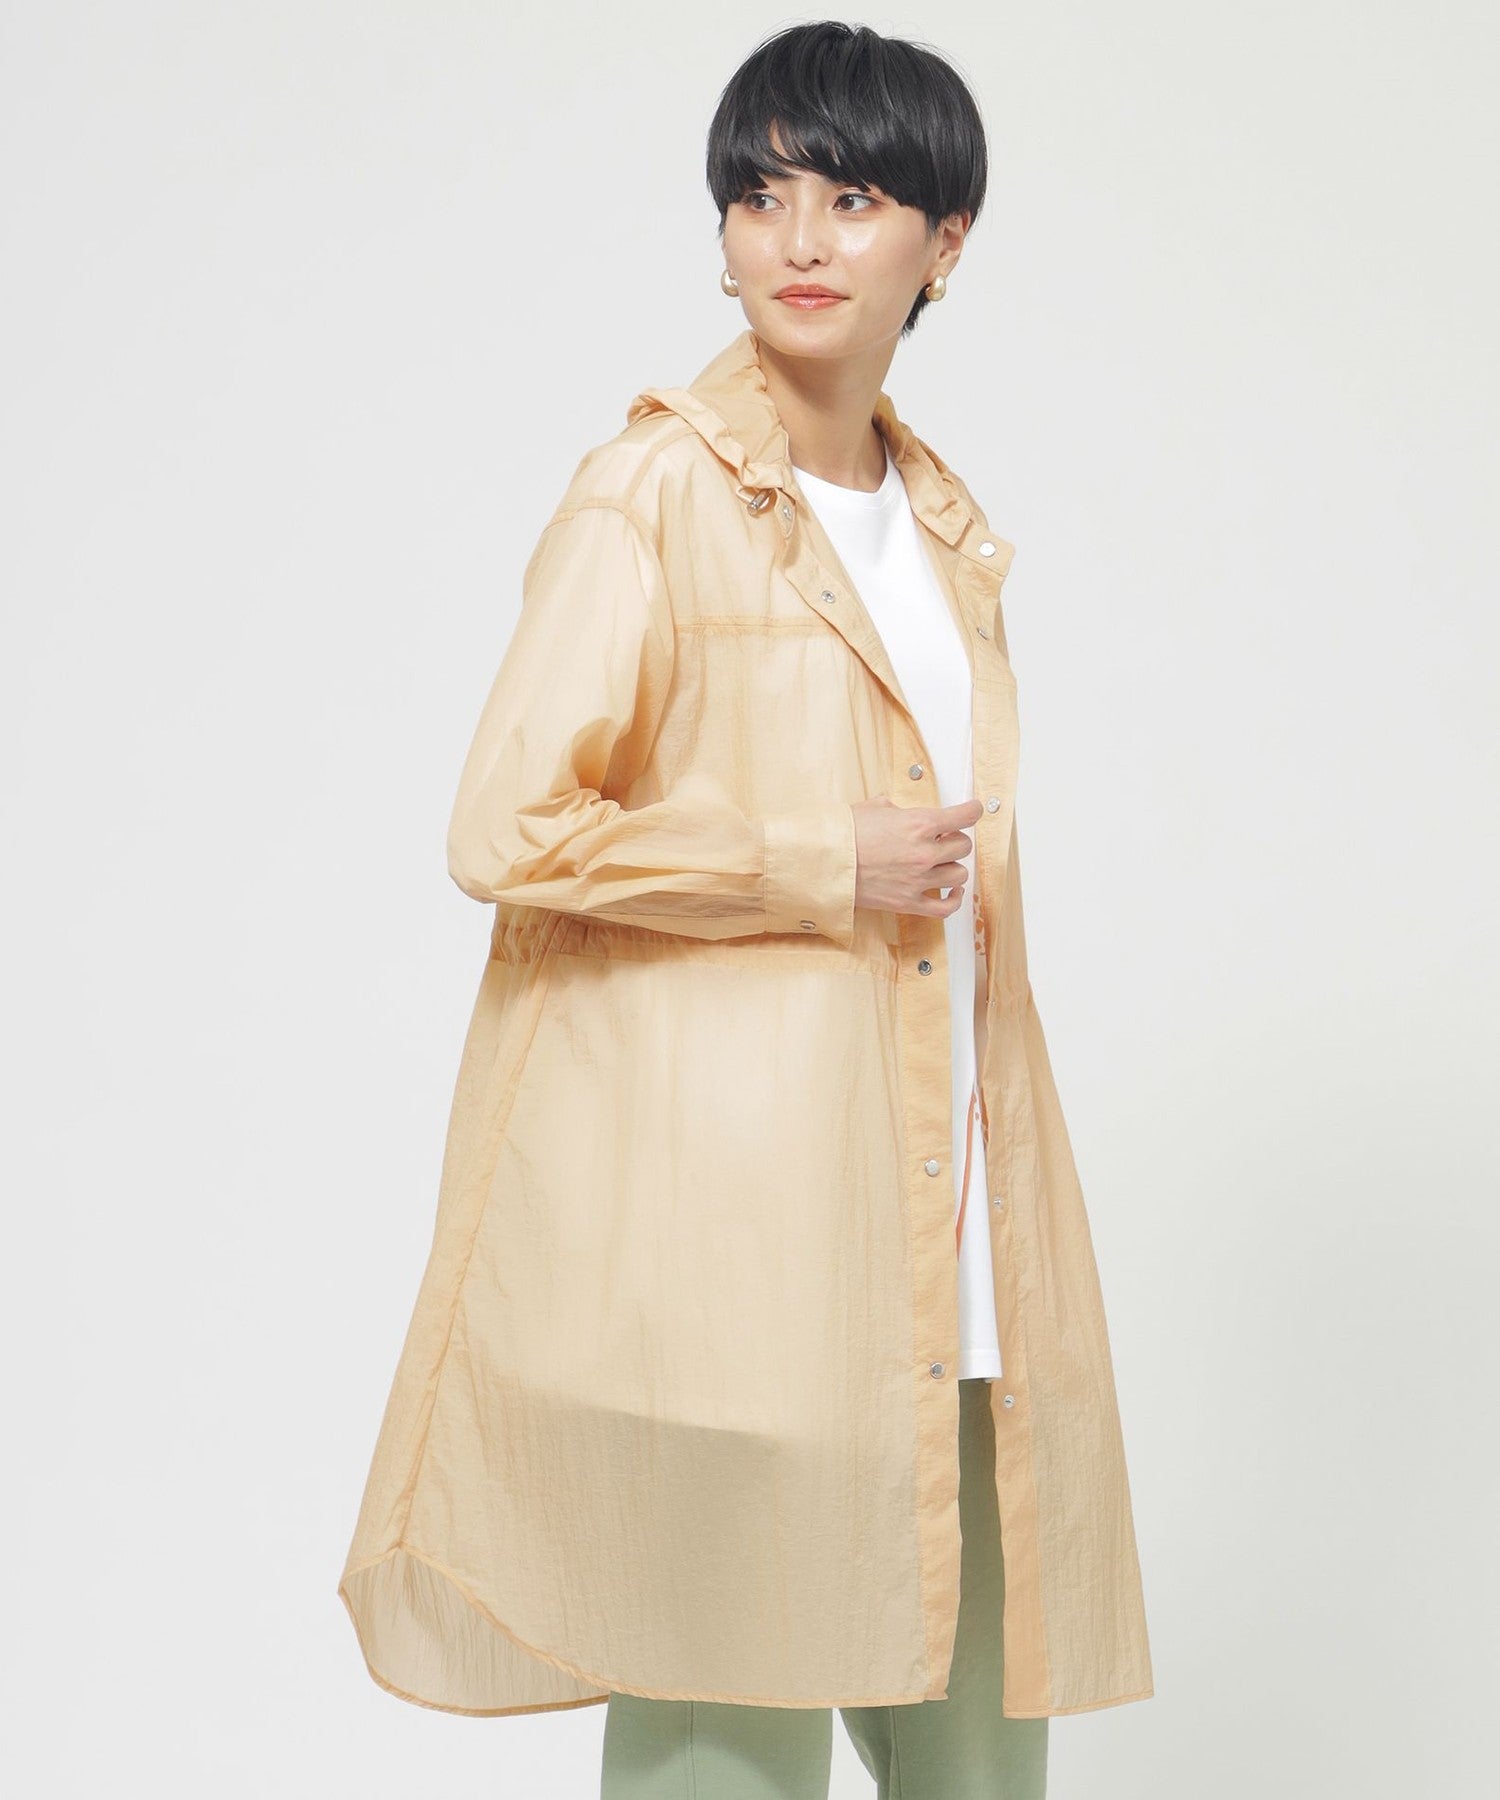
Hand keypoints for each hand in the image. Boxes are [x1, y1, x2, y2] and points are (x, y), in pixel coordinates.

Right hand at [850, 795, 982, 919]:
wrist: (825, 862)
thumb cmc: (845, 833)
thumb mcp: (874, 808)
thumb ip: (897, 811)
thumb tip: (902, 814)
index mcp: (920, 823)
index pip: (964, 816)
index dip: (972, 811)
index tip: (974, 810)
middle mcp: (925, 852)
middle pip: (963, 846)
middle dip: (955, 840)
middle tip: (943, 839)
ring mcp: (919, 880)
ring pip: (959, 874)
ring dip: (952, 866)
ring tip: (941, 863)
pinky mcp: (909, 902)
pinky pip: (946, 907)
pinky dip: (955, 899)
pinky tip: (953, 890)